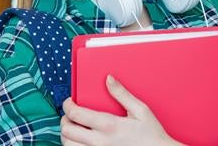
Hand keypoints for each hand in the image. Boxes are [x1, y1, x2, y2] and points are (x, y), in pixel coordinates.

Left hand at [60, 75, 182, 145]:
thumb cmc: (152, 135)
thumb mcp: (141, 110)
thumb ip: (122, 94)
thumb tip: (108, 79)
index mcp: (109, 125)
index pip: (75, 113)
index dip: (67, 105)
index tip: (69, 101)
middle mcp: (100, 142)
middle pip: (67, 130)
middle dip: (65, 119)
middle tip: (71, 115)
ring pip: (68, 145)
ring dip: (67, 135)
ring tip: (74, 128)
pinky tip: (81, 141)